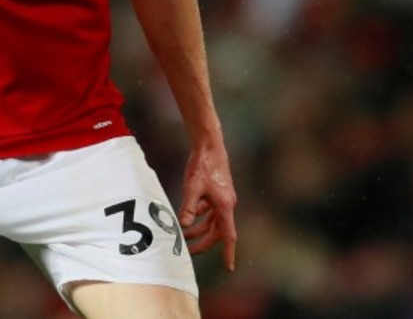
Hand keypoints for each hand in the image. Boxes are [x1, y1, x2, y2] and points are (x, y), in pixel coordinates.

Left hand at [178, 140, 237, 270]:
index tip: (229, 267)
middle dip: (204, 243)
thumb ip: (189, 207)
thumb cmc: (202, 165)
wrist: (209, 145)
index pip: (228, 235)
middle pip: (218, 231)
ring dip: (200, 229)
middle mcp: (227, 204)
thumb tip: (185, 225)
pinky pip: (209, 210)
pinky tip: (188, 214)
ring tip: (183, 234)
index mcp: (225, 206)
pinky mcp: (217, 191)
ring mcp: (222, 197)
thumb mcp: (193, 187)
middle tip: (189, 251)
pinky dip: (200, 215)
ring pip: (213, 221)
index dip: (228, 252)